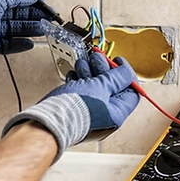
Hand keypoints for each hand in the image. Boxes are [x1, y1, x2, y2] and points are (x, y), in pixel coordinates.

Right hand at [2, 53, 139, 161]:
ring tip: (83, 65)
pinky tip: (74, 75)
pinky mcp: (74, 110)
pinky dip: (78, 81)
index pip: (131, 92)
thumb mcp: (101, 87)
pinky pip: (81, 92)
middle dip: (103, 69)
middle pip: (110, 87)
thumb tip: (126, 72)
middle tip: (97, 59)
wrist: (48, 122)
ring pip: (94, 87)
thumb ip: (117, 77)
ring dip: (89, 72)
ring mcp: (88, 114)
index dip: (126, 74)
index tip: (117, 62)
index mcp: (116, 114)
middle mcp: (104, 116)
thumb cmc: (74, 110)